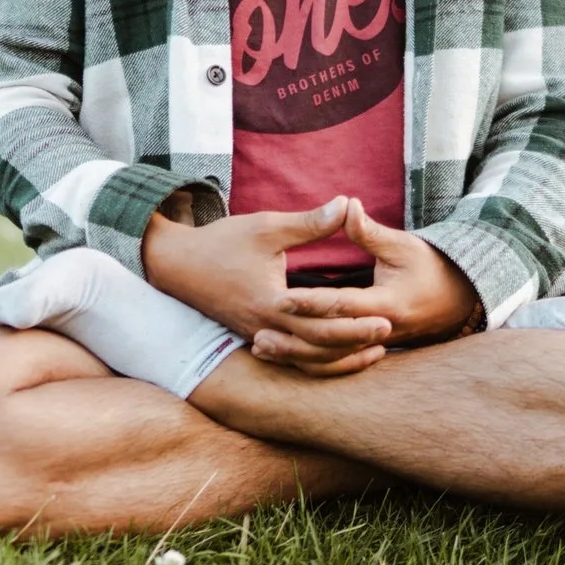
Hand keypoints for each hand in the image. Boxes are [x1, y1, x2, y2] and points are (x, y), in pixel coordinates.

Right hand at [143, 198, 392, 376]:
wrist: (177, 265)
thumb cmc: (221, 243)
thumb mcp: (267, 227)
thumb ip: (310, 223)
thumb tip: (347, 204)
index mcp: (271, 303)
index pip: (322, 322)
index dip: (356, 323)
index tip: (387, 318)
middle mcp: (266, 327)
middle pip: (318, 349)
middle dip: (355, 344)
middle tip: (388, 335)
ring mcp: (259, 337)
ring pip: (305, 361)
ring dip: (339, 359)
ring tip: (372, 351)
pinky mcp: (255, 337)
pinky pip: (292, 358)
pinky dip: (317, 360)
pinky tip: (338, 354)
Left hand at [255, 198, 478, 365]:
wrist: (458, 298)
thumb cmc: (429, 266)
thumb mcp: (402, 245)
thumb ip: (369, 231)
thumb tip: (345, 205)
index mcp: (388, 304)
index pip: (342, 305)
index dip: (311, 302)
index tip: (281, 297)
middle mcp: (381, 332)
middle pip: (331, 340)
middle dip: (295, 337)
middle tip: (259, 330)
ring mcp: (376, 346)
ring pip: (330, 358)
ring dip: (295, 353)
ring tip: (260, 346)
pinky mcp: (369, 350)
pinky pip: (335, 361)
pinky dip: (307, 359)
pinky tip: (281, 353)